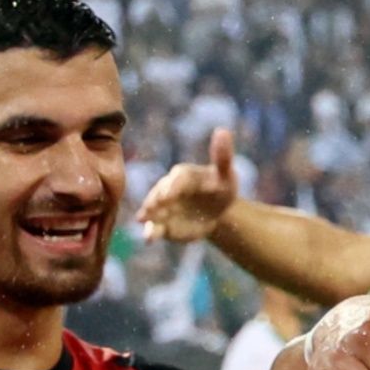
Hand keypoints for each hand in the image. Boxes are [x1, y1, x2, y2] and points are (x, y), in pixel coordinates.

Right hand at [134, 127, 238, 243]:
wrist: (216, 212)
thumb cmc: (221, 188)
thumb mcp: (225, 174)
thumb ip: (222, 156)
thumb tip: (223, 130)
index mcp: (182, 175)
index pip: (176, 180)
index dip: (173, 187)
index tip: (171, 194)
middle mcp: (167, 189)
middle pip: (159, 193)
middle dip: (156, 199)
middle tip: (154, 206)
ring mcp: (163, 207)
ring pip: (152, 210)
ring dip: (148, 215)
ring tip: (144, 221)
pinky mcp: (163, 224)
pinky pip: (154, 228)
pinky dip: (150, 233)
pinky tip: (149, 239)